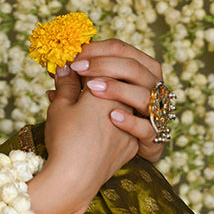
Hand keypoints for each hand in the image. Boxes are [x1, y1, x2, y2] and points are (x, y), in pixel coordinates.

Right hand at [34, 63, 139, 213]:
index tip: (68, 70)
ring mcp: (131, 126)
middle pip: (113, 84)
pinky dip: (109, 122)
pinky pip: (123, 126)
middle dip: (94, 82)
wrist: (75, 180)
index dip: (82, 66)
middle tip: (72, 85)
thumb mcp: (60, 106)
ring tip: (80, 109)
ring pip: (119, 105)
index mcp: (108, 89)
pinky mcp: (132, 145)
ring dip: (103, 102)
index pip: (98, 67)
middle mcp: (125, 104)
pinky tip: (92, 126)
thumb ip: (66, 84)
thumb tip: (66, 68)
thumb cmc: (65, 139)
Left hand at [67, 39, 166, 165]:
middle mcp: (149, 92)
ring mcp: (153, 116)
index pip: (122, 50)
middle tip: (78, 68)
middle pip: (135, 67)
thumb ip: (75, 83)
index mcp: (136, 74)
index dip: (98, 49)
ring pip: (144, 95)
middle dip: (105, 64)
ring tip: (92, 89)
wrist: (105, 164)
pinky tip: (112, 117)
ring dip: (117, 89)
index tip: (75, 56)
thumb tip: (59, 68)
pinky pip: (147, 128)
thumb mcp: (82, 101)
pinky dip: (130, 121)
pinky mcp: (153, 141)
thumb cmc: (94, 126)